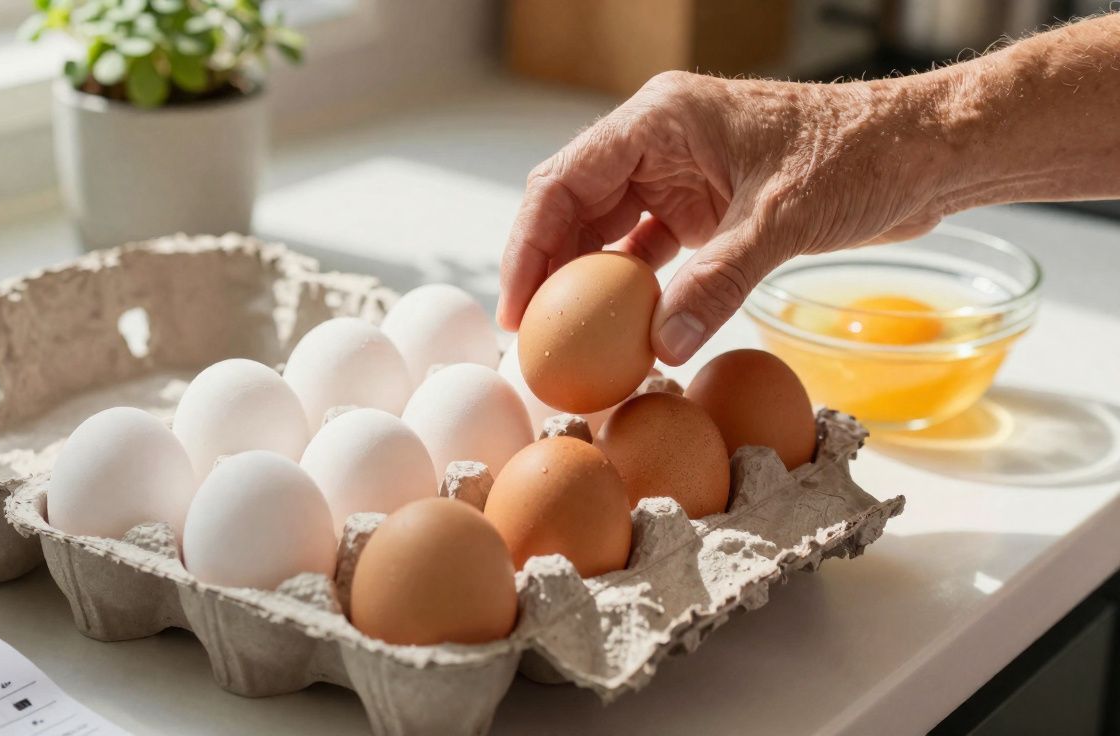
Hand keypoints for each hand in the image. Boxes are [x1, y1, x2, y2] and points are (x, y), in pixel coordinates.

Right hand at [497, 70, 950, 364]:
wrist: (922, 152)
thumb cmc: (859, 156)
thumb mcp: (783, 219)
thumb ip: (719, 281)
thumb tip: (663, 346)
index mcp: (660, 120)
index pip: (564, 182)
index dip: (529, 247)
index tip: (517, 309)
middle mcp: (658, 142)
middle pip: (573, 207)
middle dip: (547, 271)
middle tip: (532, 338)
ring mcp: (680, 174)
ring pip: (605, 230)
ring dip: (586, 284)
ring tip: (566, 342)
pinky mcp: (704, 206)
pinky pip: (647, 249)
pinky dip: (632, 290)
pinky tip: (622, 331)